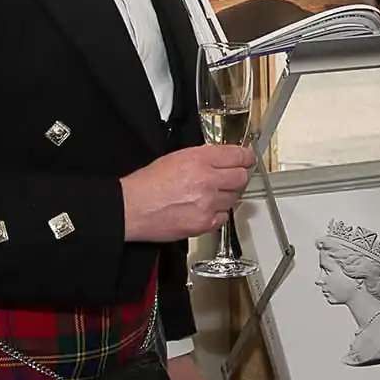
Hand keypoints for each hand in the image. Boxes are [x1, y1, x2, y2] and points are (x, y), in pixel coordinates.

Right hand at [121, 143, 253, 241]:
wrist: (132, 208)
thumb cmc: (147, 183)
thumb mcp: (176, 157)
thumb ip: (203, 157)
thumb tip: (222, 160)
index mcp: (200, 159)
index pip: (238, 156)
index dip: (245, 158)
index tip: (247, 160)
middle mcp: (208, 180)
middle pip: (241, 178)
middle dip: (237, 177)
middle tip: (229, 179)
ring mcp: (208, 204)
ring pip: (234, 199)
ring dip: (226, 196)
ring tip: (208, 196)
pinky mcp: (204, 224)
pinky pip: (223, 217)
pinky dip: (217, 214)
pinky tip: (203, 210)